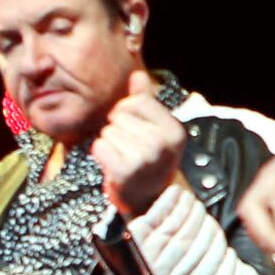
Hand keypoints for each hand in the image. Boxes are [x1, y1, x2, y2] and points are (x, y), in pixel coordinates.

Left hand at [91, 70, 189, 214]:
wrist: (149, 201)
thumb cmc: (148, 159)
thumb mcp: (154, 129)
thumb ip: (145, 100)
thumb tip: (137, 72)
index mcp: (174, 130)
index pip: (138, 101)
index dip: (127, 111)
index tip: (132, 127)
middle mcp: (163, 143)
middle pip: (120, 116)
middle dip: (117, 129)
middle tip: (128, 148)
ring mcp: (145, 158)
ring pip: (108, 131)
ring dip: (109, 143)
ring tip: (122, 157)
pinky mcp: (125, 171)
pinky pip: (100, 146)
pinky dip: (101, 155)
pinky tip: (112, 165)